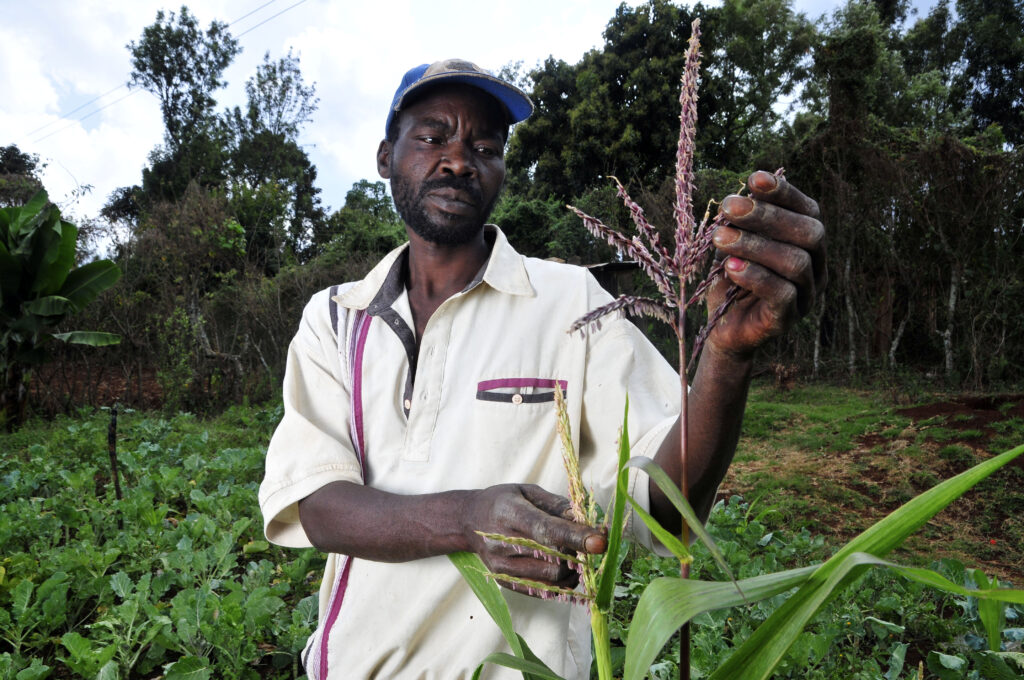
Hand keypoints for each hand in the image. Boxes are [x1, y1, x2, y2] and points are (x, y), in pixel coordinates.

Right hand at [461, 484, 605, 594]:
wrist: (468, 521)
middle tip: (589, 544)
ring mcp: (502, 566)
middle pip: (553, 559)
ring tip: (575, 555)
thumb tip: (584, 520)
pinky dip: (561, 583)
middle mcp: (503, 542)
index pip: (547, 530)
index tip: (600, 541)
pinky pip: (543, 590)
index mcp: (510, 513)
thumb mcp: (527, 491)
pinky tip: (564, 568)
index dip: (576, 537)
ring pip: (552, 578)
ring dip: (573, 570)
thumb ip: (556, 505)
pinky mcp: (504, 581)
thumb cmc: (502, 502)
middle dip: (579, 554)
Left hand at [707, 170, 825, 357]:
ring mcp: (807, 294)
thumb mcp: (734, 244)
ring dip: (754, 245)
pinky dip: (755, 276)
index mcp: (808, 243)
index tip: (754, 179)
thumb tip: (741, 194)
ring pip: (796, 262)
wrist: (723, 328)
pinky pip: (783, 294)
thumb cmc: (732, 279)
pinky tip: (729, 267)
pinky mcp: (790, 319)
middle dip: (767, 216)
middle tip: (730, 206)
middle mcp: (817, 266)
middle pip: (808, 232)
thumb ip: (742, 223)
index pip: (808, 210)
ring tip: (720, 237)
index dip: (784, 193)